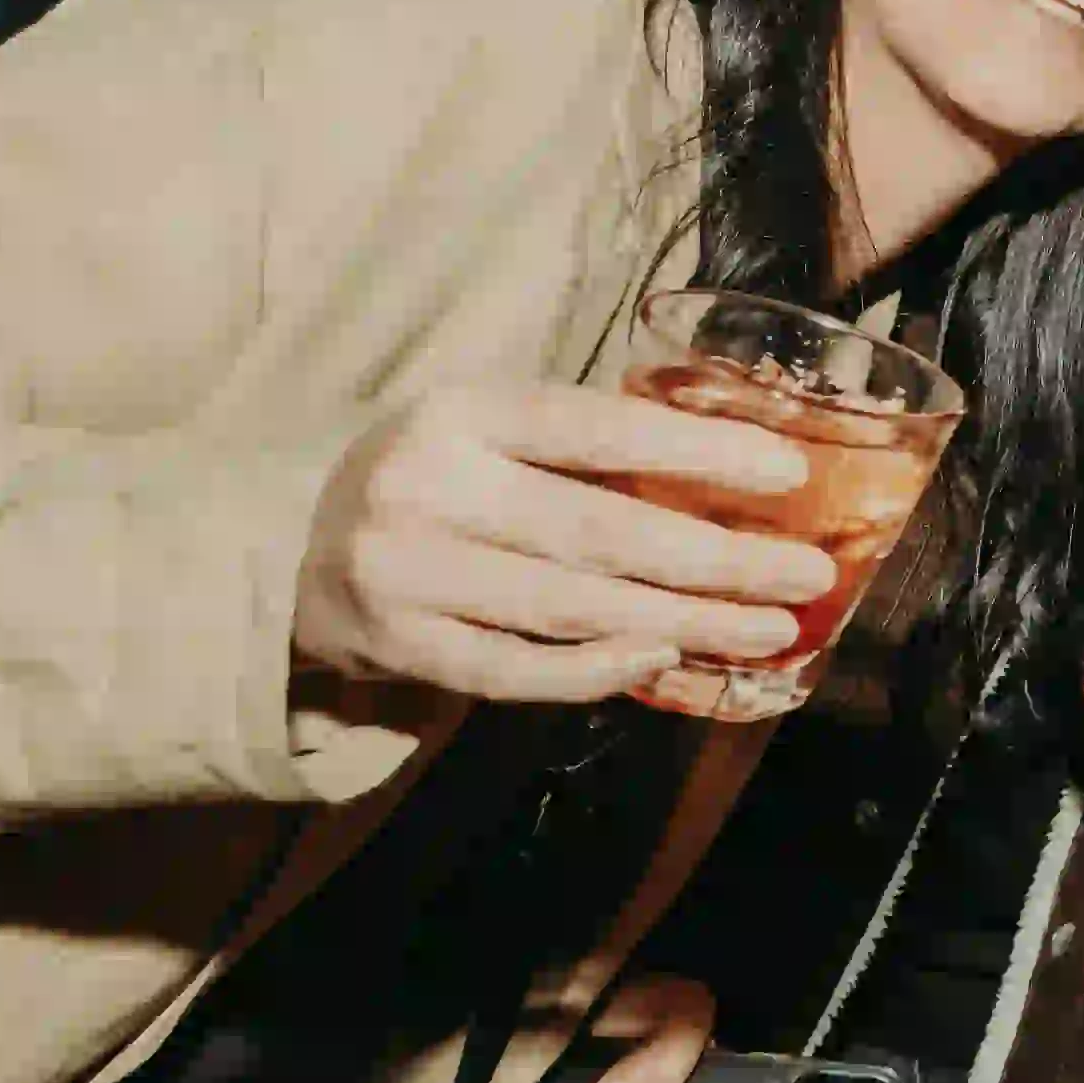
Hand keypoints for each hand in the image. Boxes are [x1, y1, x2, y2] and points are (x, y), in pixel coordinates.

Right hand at [293, 384, 838, 703]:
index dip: (699, 452)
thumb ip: (579, 442)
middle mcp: (429, 488)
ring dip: (685, 624)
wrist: (278, 542)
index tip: (789, 475)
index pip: (600, 429)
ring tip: (768, 629)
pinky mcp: (396, 647)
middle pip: (601, 532)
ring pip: (573, 608)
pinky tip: (667, 660)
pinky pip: (516, 670)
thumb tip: (732, 469)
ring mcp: (407, 573)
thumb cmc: (427, 475)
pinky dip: (597, 671)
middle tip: (805, 576)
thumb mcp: (484, 427)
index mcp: (461, 411)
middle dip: (718, 560)